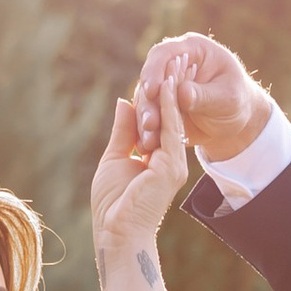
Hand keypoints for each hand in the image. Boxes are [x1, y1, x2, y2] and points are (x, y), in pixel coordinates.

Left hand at [89, 71, 191, 267]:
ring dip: (175, 89)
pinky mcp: (170, 167)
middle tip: (178, 56)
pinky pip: (170, 129)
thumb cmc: (113, 204)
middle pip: (172, 116)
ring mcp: (174, 164)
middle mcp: (171, 161)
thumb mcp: (115, 158)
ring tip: (177, 60)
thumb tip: (126, 102)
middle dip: (174, 86)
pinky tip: (166, 84)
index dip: (159, 96)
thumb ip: (124, 131)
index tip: (162, 69)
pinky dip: (169, 106)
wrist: (117, 234)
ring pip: (174, 119)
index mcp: (159, 161)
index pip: (160, 121)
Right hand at [132, 31, 272, 166]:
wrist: (236, 120)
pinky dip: (147, 133)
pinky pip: (149, 119)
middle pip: (150, 79)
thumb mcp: (227, 97)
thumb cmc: (237, 100)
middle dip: (148, 103)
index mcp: (192, 49)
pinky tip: (146, 146)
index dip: (155, 71)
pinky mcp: (160, 108)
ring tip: (148, 142)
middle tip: (150, 123)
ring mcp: (163, 87)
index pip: (165, 53)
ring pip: (146, 102)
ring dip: (144, 122)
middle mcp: (172, 65)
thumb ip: (204, 95)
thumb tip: (182, 93)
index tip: (152, 91)